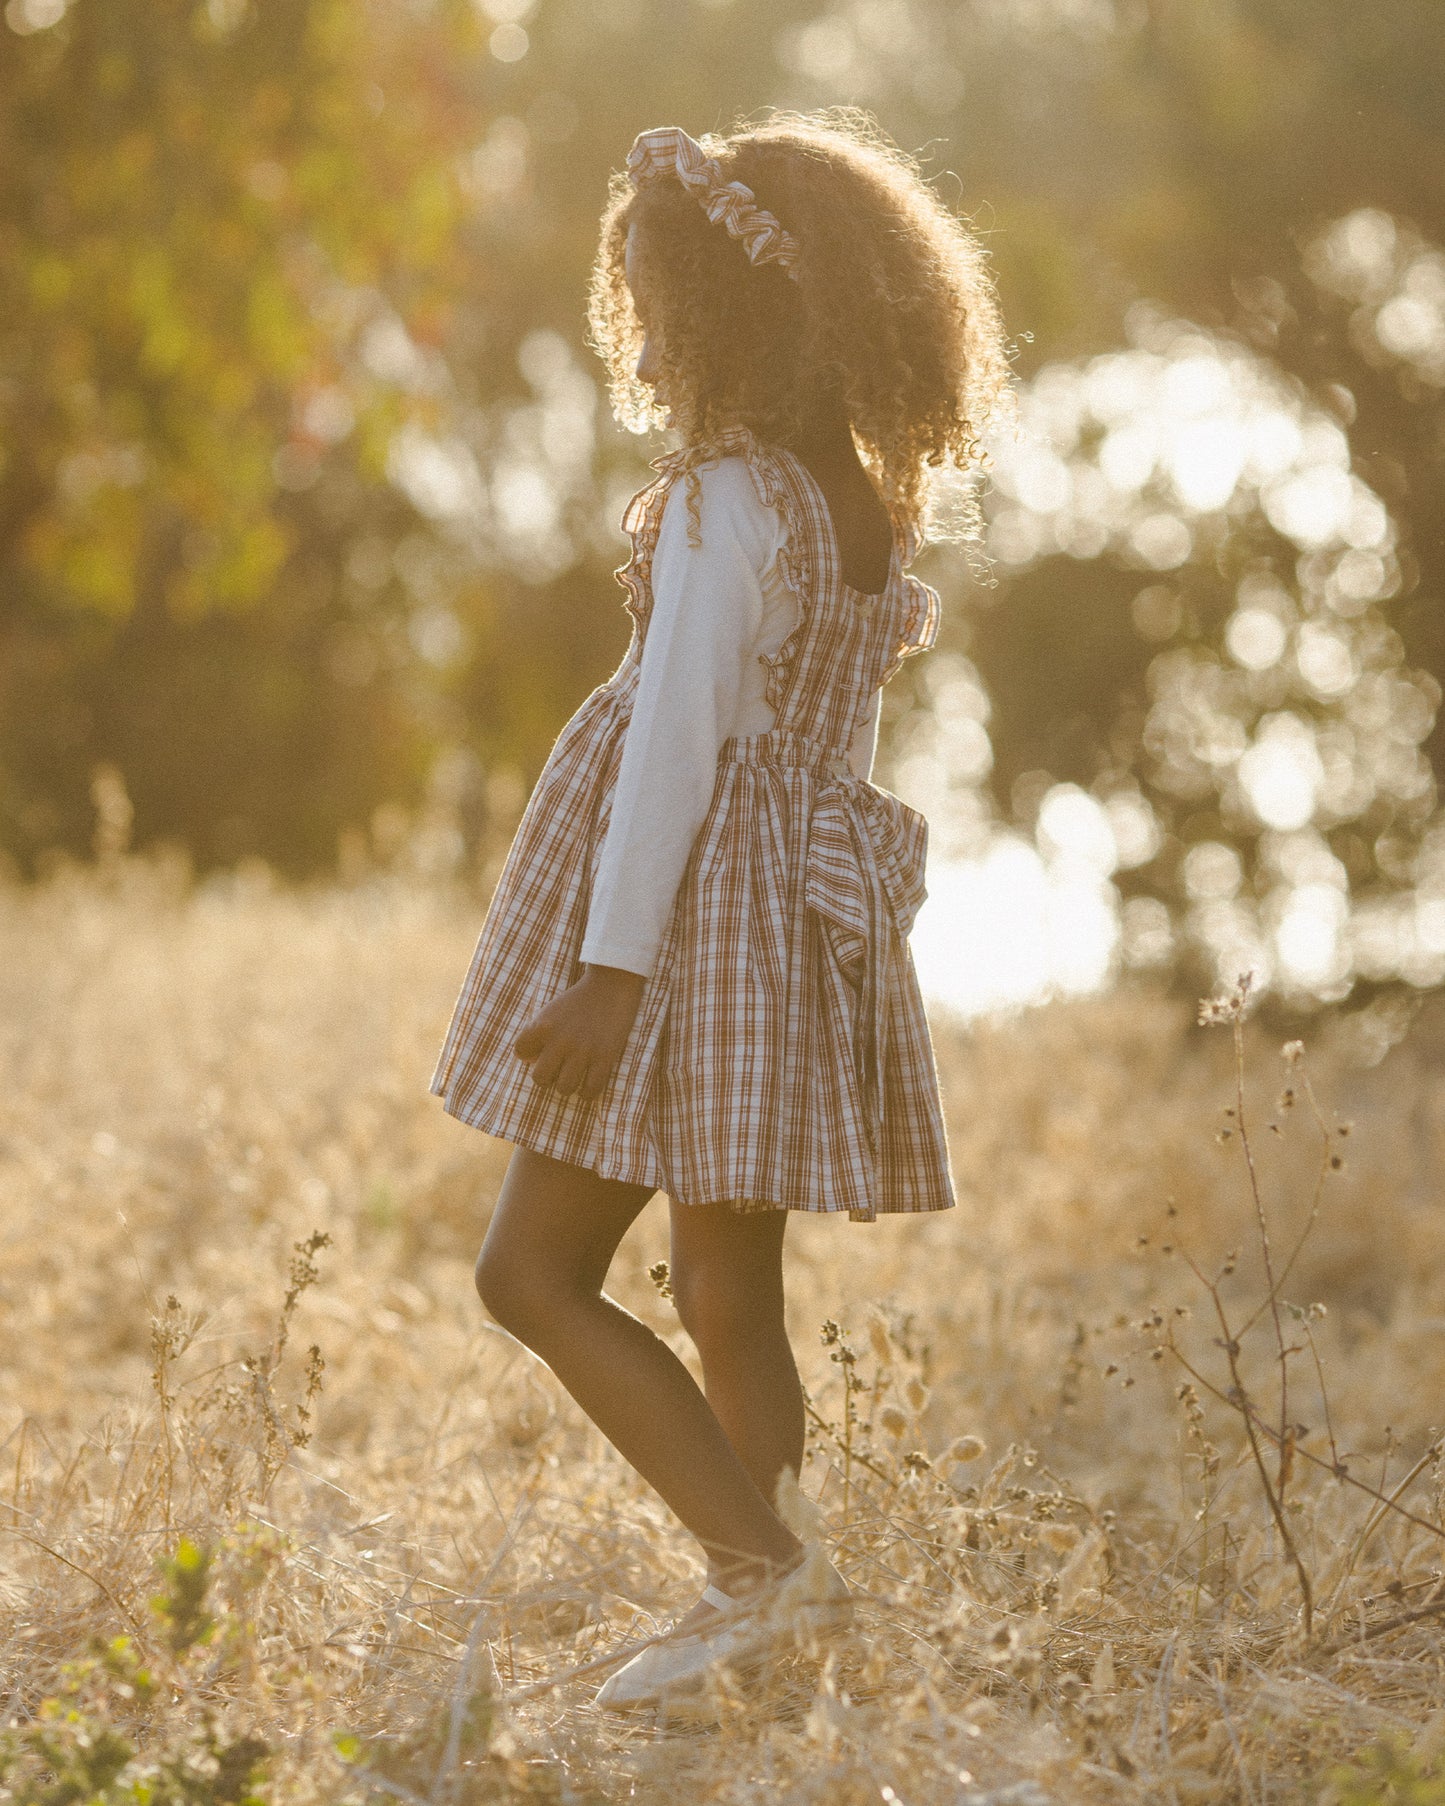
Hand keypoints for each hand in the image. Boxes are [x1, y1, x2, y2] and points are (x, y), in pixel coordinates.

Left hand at [513, 965, 647, 1100]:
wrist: (612, 984)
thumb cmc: (579, 1000)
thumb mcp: (551, 1011)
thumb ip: (537, 1033)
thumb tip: (529, 1062)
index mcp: (543, 1025)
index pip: (520, 1052)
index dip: (529, 1054)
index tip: (542, 1051)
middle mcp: (560, 1040)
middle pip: (540, 1078)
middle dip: (548, 1076)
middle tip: (558, 1069)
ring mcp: (583, 1050)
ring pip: (564, 1088)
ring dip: (568, 1085)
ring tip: (575, 1077)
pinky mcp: (605, 1056)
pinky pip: (591, 1090)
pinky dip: (588, 1092)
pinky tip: (588, 1085)